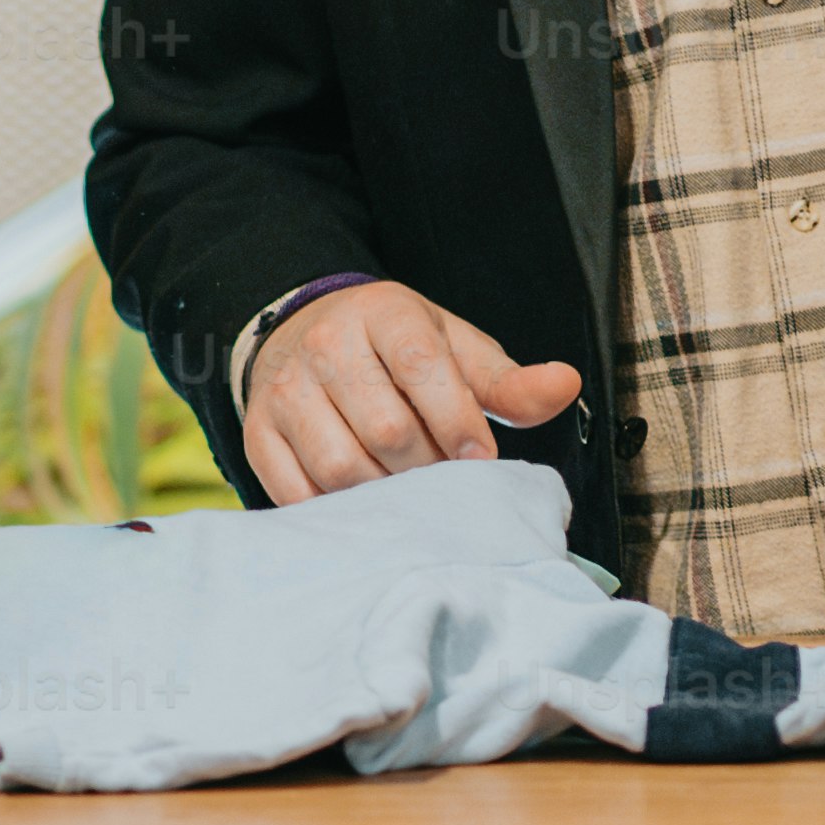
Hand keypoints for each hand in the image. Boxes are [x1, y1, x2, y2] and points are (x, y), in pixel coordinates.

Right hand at [245, 282, 578, 502]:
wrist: (308, 335)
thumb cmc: (398, 352)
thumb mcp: (455, 351)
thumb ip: (509, 381)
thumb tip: (565, 385)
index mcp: (383, 312)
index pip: (422, 367)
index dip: (458, 424)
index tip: (481, 463)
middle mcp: (326, 345)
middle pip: (386, 429)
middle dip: (427, 469)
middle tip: (446, 484)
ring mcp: (286, 391)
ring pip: (341, 467)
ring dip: (385, 497)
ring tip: (408, 494)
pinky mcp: (259, 432)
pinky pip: (298, 491)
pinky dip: (339, 512)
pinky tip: (365, 507)